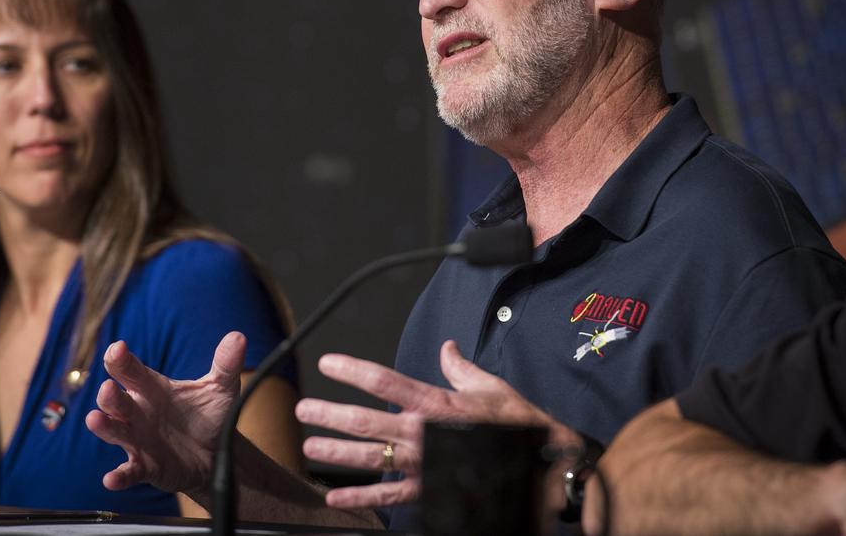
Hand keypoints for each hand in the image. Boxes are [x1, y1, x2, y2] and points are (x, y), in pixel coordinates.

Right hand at [85, 331, 246, 496]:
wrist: (217, 453)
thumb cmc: (209, 416)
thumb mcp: (220, 388)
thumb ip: (226, 364)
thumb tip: (238, 337)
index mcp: (153, 388)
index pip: (131, 370)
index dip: (120, 360)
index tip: (117, 349)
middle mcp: (139, 412)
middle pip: (116, 401)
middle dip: (109, 395)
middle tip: (109, 389)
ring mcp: (138, 439)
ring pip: (114, 431)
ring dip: (104, 427)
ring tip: (96, 420)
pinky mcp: (144, 466)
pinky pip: (128, 472)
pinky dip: (119, 476)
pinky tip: (112, 479)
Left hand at [296, 339, 578, 508]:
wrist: (541, 459)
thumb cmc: (515, 421)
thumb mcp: (488, 386)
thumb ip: (459, 368)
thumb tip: (446, 348)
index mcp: (436, 403)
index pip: (385, 382)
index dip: (353, 370)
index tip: (328, 362)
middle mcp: (424, 433)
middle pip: (366, 422)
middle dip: (330, 415)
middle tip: (304, 410)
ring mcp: (424, 464)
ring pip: (370, 458)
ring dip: (336, 453)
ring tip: (309, 448)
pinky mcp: (429, 490)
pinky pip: (389, 497)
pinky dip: (360, 498)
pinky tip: (334, 498)